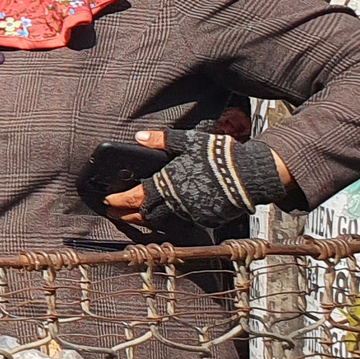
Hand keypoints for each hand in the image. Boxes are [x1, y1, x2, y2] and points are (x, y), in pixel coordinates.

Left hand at [102, 128, 290, 233]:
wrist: (251, 175)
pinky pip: (183, 221)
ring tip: (133, 216)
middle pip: (145, 214)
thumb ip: (163, 141)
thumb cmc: (220, 157)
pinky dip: (170, 219)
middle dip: (126, 214)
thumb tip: (140, 137)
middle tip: (114, 213)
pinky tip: (165, 215)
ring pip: (162, 220)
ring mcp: (191, 213)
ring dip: (146, 219)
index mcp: (168, 183)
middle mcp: (177, 202)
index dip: (119, 200)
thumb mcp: (189, 142)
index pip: (136, 197)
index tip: (107, 201)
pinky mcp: (206, 219)